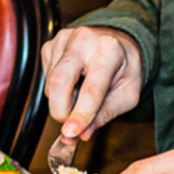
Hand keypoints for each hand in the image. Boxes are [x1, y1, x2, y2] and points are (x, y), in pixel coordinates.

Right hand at [40, 27, 143, 145]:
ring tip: (80, 94)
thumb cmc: (125, 67)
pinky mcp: (50, 45)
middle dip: (60, 110)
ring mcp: (63, 40)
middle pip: (59, 82)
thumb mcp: (127, 94)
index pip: (91, 89)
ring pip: (50, 83)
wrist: (119, 43)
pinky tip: (72, 81)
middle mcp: (83, 41)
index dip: (80, 114)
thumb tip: (83, 133)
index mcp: (109, 50)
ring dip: (61, 99)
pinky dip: (56, 88)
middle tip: (71, 125)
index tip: (71, 132)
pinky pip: (45, 77)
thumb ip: (105, 114)